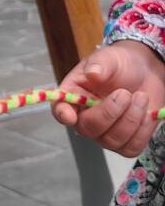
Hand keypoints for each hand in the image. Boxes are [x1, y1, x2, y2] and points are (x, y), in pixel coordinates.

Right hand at [52, 40, 164, 156]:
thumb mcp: (109, 57)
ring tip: (140, 97)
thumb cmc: (121, 64)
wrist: (146, 73)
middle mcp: (85, 117)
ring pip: (111, 140)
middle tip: (124, 93)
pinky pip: (131, 148)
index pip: (60, 108)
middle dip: (110, 113)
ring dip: (131, 119)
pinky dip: (142, 131)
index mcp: (74, 94)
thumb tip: (93, 72)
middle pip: (88, 129)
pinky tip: (145, 113)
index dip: (63, 114)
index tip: (70, 116)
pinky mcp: (125, 142)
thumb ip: (100, 63)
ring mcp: (105, 132)